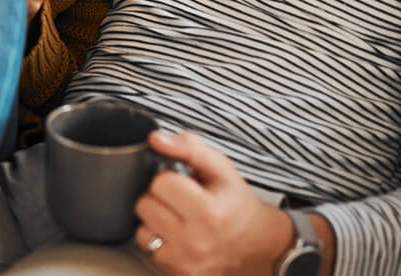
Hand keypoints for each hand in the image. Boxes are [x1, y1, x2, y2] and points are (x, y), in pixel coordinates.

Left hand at [134, 130, 292, 275]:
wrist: (259, 247)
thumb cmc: (238, 204)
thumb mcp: (222, 168)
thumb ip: (188, 147)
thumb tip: (155, 139)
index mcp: (207, 212)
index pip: (160, 182)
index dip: (169, 175)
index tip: (183, 181)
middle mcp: (193, 242)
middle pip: (145, 204)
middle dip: (160, 196)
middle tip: (180, 197)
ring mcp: (183, 263)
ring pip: (141, 229)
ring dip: (155, 219)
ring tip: (177, 215)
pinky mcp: (177, 275)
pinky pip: (147, 250)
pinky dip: (158, 239)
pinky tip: (176, 234)